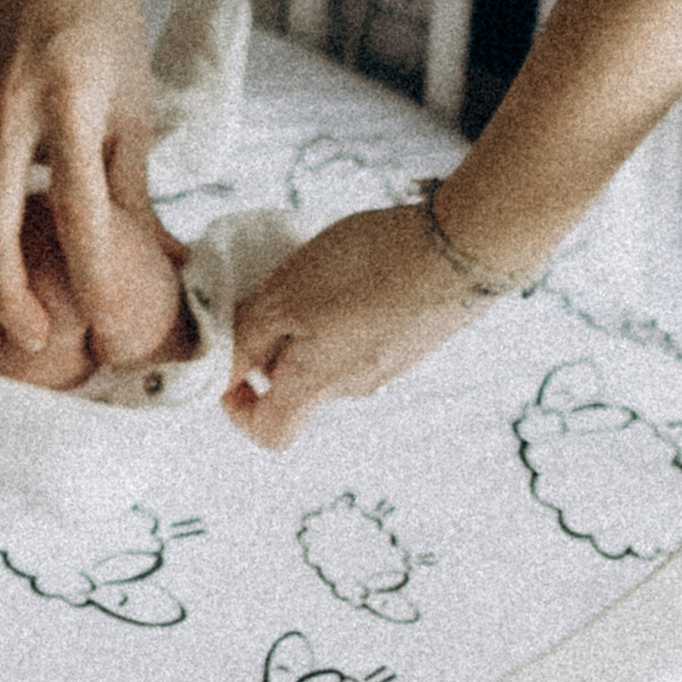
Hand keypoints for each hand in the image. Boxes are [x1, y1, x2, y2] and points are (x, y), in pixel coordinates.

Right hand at [0, 0, 168, 364]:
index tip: (113, 330)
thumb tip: (163, 264)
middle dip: (7, 298)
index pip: (80, 212)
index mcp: (73, 101)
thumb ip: (134, 186)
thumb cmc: (106, 16)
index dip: (96, 280)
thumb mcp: (135, 100)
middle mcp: (10, 108)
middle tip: (34, 348)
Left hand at [223, 202, 478, 449]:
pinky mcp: (416, 337)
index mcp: (316, 385)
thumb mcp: (283, 297)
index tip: (231, 364)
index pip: (270, 433)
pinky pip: (366, 334)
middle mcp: (355, 387)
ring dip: (312, 322)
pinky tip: (356, 266)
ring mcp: (392, 363)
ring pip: (332, 355)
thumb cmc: (366, 270)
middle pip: (299, 386)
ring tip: (314, 269)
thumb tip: (218, 372)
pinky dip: (348, 308)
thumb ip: (245, 338)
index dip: (238, 408)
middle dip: (274, 345)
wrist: (462, 249)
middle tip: (269, 292)